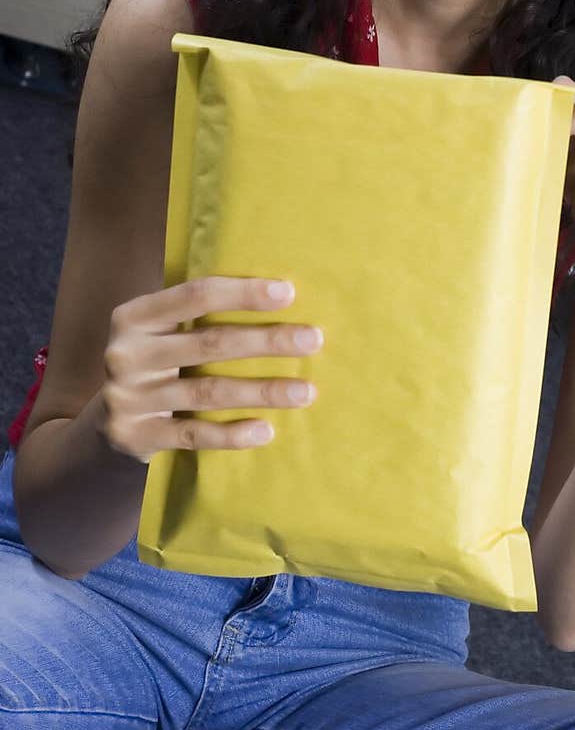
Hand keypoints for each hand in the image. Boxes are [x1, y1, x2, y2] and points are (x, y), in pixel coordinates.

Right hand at [97, 277, 322, 462]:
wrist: (107, 422)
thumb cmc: (155, 362)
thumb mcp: (160, 331)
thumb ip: (197, 314)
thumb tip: (280, 297)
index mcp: (134, 316)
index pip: (195, 295)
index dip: (242, 293)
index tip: (288, 293)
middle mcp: (126, 353)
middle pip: (210, 343)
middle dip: (267, 340)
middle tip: (313, 340)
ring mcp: (128, 397)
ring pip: (208, 392)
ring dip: (262, 391)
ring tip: (306, 391)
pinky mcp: (135, 436)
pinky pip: (192, 435)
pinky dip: (231, 434)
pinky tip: (265, 431)